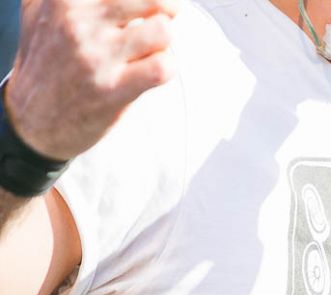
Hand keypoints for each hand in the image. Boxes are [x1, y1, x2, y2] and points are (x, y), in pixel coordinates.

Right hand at [5, 0, 180, 159]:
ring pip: (162, 31)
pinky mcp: (113, 90)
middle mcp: (78, 23)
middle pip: (152, 0)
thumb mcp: (42, 10)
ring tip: (149, 49)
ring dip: (163, 42)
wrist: (34, 118)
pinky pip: (162, 67)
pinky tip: (151, 71)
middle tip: (160, 19)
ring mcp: (96, 57)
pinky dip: (167, 67)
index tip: (145, 6)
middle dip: (165, 9)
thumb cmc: (50, 59)